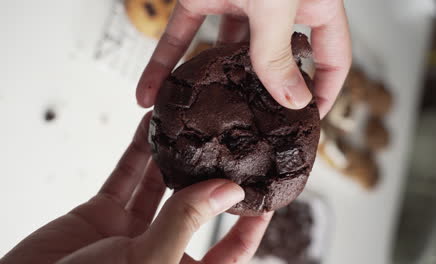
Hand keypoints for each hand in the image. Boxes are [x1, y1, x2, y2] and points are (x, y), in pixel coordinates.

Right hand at [0, 112, 272, 263]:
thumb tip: (228, 191)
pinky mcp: (102, 214)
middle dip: (212, 177)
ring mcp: (131, 232)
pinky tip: (152, 125)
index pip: (231, 252)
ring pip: (161, 186)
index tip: (266, 192)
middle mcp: (161, 252)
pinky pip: (126, 176)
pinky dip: (139, 150)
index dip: (251, 223)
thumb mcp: (146, 263)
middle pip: (197, 210)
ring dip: (174, 155)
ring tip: (193, 124)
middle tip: (232, 144)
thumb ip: (186, 225)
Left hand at [136, 0, 351, 117]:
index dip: (324, 92)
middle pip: (271, 62)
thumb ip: (277, 52)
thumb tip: (292, 100)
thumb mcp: (276, 2)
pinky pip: (182, 34)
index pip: (331, 58)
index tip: (308, 123)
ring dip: (203, 84)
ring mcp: (238, 1)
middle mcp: (276, 7)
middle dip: (258, 96)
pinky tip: (150, 92)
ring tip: (193, 120)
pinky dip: (164, 62)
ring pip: (222, 53)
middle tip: (247, 130)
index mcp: (311, 5)